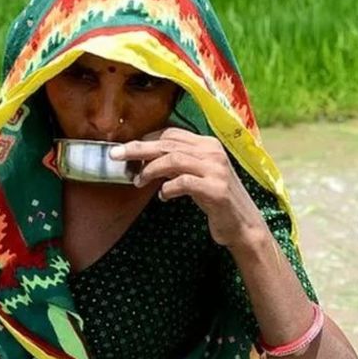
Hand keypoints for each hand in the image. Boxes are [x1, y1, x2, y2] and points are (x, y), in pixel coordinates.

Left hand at [110, 127, 266, 247]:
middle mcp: (213, 152)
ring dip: (149, 170)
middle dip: (137, 148)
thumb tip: (144, 159)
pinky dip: (167, 188)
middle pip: (167, 143)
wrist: (243, 225)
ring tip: (137, 181)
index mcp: (208, 144)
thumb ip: (176, 164)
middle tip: (115, 155)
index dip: (146, 139)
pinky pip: (183, 182)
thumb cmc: (215, 200)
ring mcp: (216, 169)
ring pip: (172, 159)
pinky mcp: (216, 189)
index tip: (127, 150)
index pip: (170, 133)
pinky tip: (163, 197)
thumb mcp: (196, 175)